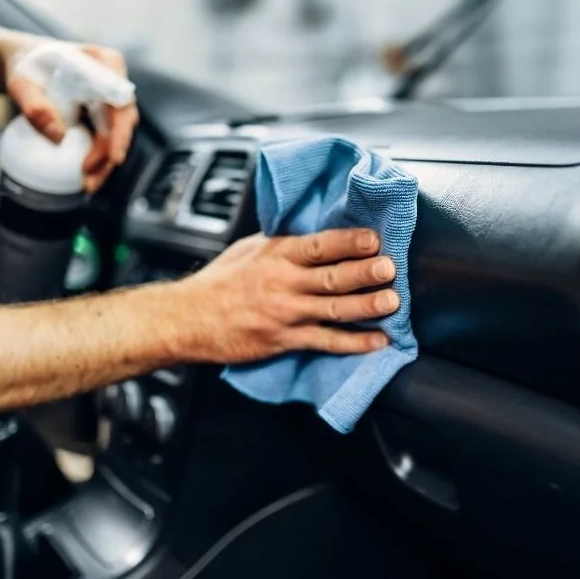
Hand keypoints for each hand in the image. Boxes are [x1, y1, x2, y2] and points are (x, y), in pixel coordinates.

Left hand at [5, 43, 139, 193]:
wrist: (26, 63)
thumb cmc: (25, 67)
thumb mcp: (21, 83)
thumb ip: (35, 106)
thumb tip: (58, 137)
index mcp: (103, 62)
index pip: (120, 99)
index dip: (121, 130)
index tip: (115, 157)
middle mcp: (115, 79)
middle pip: (124, 122)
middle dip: (110, 154)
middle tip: (91, 179)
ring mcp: (112, 98)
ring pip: (117, 135)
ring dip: (105, 162)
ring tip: (87, 184)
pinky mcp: (104, 114)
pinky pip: (106, 139)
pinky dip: (98, 159)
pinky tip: (86, 177)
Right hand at [178, 228, 399, 363]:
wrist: (187, 318)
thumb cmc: (218, 283)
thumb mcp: (249, 250)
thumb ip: (283, 245)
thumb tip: (316, 236)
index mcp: (277, 254)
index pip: (320, 245)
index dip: (349, 241)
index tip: (374, 238)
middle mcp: (284, 282)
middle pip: (332, 276)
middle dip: (365, 272)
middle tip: (390, 268)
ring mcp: (285, 313)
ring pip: (334, 309)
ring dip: (366, 306)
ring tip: (392, 302)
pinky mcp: (284, 340)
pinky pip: (325, 342)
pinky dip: (353, 343)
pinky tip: (376, 341)